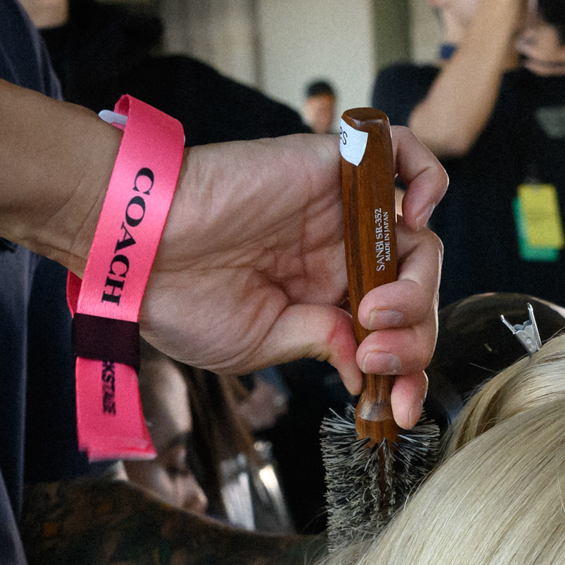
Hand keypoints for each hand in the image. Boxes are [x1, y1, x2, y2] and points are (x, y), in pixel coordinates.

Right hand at [138, 129, 447, 430]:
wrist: (135, 245)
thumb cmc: (179, 296)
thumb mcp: (261, 342)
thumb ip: (323, 342)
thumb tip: (370, 369)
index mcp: (324, 300)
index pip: (394, 334)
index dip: (409, 373)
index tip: (401, 409)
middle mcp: (339, 254)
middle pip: (413, 292)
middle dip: (414, 339)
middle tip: (379, 358)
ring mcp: (340, 212)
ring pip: (418, 241)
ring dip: (416, 287)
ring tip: (375, 314)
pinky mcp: (333, 166)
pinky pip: (403, 154)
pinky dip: (428, 180)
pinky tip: (414, 220)